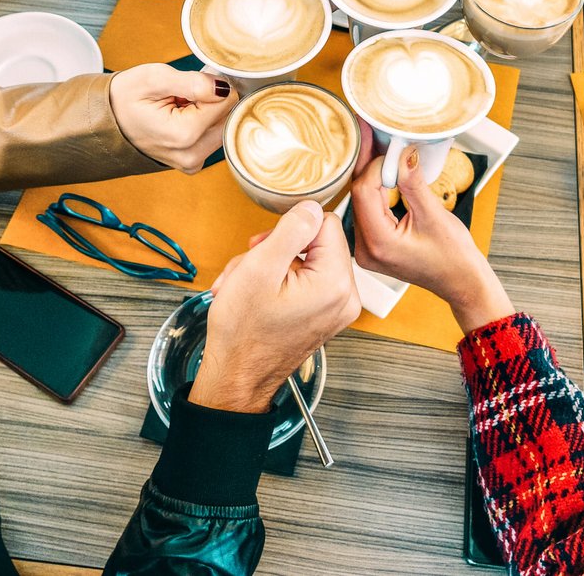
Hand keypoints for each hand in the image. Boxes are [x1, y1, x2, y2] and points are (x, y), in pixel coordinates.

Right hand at [107, 65, 235, 173]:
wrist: (104, 122)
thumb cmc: (124, 98)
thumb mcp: (154, 78)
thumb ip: (193, 82)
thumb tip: (224, 88)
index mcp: (184, 135)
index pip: (227, 101)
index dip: (210, 85)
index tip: (188, 84)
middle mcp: (192, 155)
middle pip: (227, 116)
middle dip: (210, 100)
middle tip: (181, 95)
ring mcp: (192, 163)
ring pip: (222, 127)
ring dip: (206, 112)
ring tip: (177, 107)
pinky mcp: (192, 164)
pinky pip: (211, 137)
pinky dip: (201, 124)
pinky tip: (179, 118)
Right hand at [191, 201, 361, 412]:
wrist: (237, 377)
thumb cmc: (243, 332)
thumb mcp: (259, 268)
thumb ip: (291, 230)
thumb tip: (312, 206)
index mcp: (335, 282)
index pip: (325, 223)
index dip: (290, 228)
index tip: (264, 246)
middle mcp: (347, 297)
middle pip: (317, 242)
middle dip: (278, 249)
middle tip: (248, 267)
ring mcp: (338, 309)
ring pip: (308, 261)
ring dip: (273, 266)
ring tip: (245, 285)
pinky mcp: (326, 316)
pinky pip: (308, 281)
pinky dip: (280, 282)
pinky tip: (256, 296)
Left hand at [348, 123, 512, 331]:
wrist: (462, 282)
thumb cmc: (454, 257)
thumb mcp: (435, 216)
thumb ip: (414, 183)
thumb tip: (403, 152)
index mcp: (379, 243)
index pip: (364, 192)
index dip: (375, 164)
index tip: (390, 145)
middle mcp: (365, 248)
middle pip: (358, 194)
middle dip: (369, 163)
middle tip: (372, 131)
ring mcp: (367, 248)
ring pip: (361, 200)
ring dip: (372, 173)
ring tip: (380, 145)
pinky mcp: (374, 244)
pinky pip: (368, 209)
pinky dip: (377, 188)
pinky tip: (384, 169)